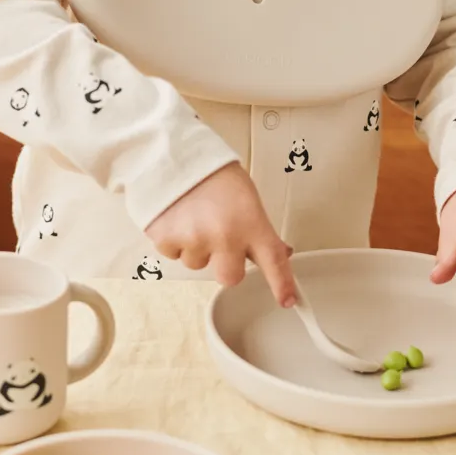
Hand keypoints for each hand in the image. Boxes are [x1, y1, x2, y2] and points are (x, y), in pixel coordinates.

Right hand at [145, 162, 296, 306]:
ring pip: (198, 264)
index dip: (282, 284)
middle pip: (230, 277)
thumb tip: (280, 252)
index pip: (273, 260)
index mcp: (250, 222)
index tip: (288, 300)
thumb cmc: (212, 172)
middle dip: (227, 263)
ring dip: (198, 247)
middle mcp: (224, 236)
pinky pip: (174, 254)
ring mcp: (195, 240)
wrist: (173, 154)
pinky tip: (178, 216)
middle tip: (220, 237)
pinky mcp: (167, 240)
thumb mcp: (246, 196)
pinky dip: (176, 240)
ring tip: (195, 216)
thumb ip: (259, 228)